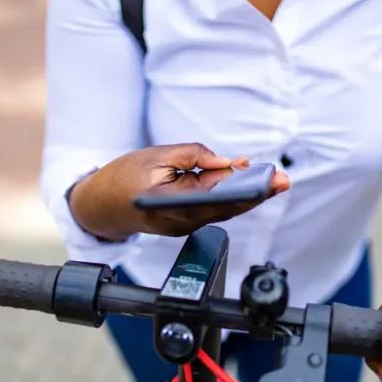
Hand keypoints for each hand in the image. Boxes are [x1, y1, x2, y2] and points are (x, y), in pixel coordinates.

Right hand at [69, 143, 289, 238]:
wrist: (99, 206)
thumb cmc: (123, 177)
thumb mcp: (155, 154)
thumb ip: (193, 155)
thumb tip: (227, 163)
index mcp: (171, 204)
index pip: (217, 197)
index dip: (245, 188)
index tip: (267, 180)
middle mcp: (180, 222)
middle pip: (226, 209)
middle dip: (256, 194)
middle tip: (282, 180)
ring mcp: (183, 227)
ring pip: (222, 211)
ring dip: (247, 196)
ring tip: (272, 180)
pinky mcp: (184, 224)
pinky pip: (213, 211)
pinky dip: (230, 198)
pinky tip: (246, 185)